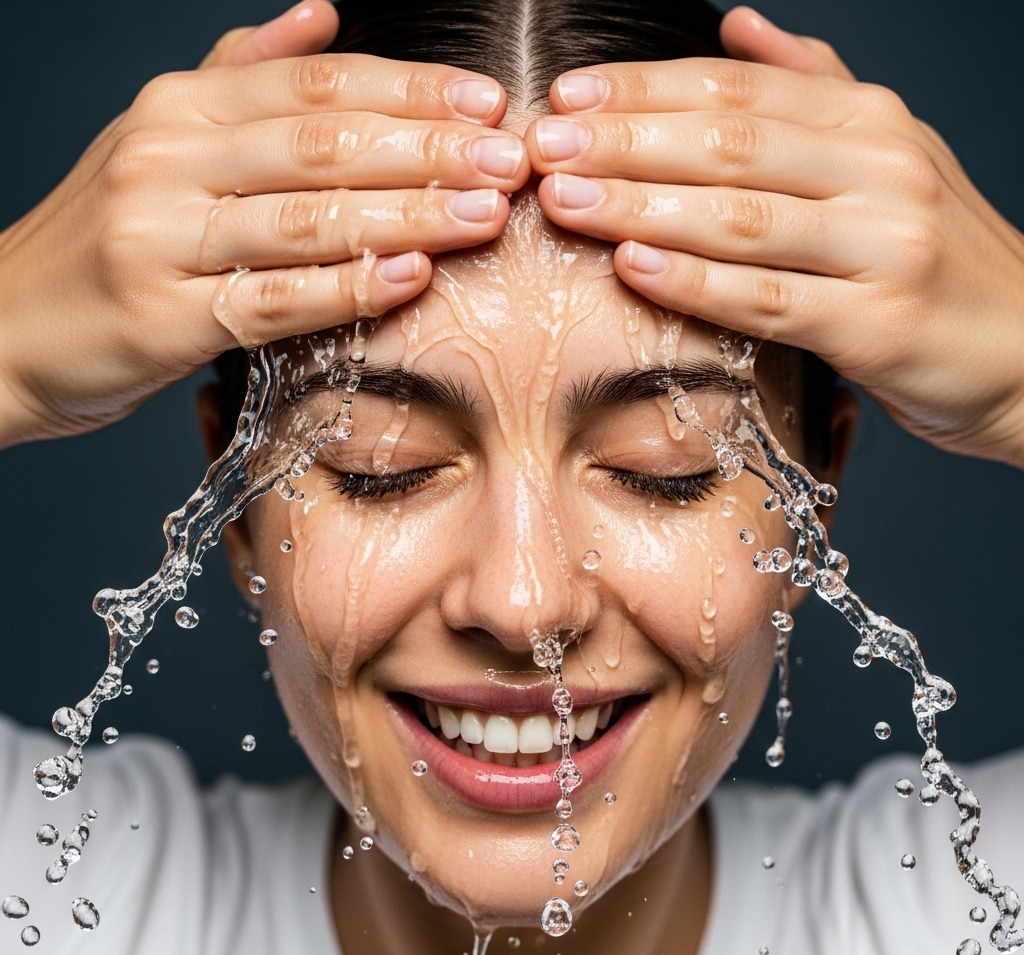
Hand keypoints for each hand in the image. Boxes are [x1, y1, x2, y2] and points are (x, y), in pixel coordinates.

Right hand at [0, 0, 527, 447]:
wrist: (4, 327)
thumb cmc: (101, 241)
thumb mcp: (158, 139)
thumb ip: (238, 74)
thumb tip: (318, 15)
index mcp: (181, 107)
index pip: (318, 85)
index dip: (412, 90)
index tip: (489, 103)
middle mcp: (169, 158)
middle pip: (324, 142)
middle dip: (430, 149)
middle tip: (511, 158)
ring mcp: (160, 236)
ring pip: (307, 217)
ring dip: (408, 213)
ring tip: (485, 212)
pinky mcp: (163, 317)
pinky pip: (274, 301)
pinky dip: (347, 287)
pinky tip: (411, 276)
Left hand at [526, 6, 1023, 467]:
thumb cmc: (935, 259)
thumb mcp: (888, 155)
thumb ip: (814, 86)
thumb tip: (738, 21)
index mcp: (870, 121)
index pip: (738, 87)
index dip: (646, 88)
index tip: (569, 97)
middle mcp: (880, 168)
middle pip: (729, 142)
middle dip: (626, 141)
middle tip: (543, 146)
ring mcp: (884, 243)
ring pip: (742, 215)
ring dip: (641, 204)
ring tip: (565, 199)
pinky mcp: (878, 322)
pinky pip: (769, 299)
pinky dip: (697, 282)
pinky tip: (634, 268)